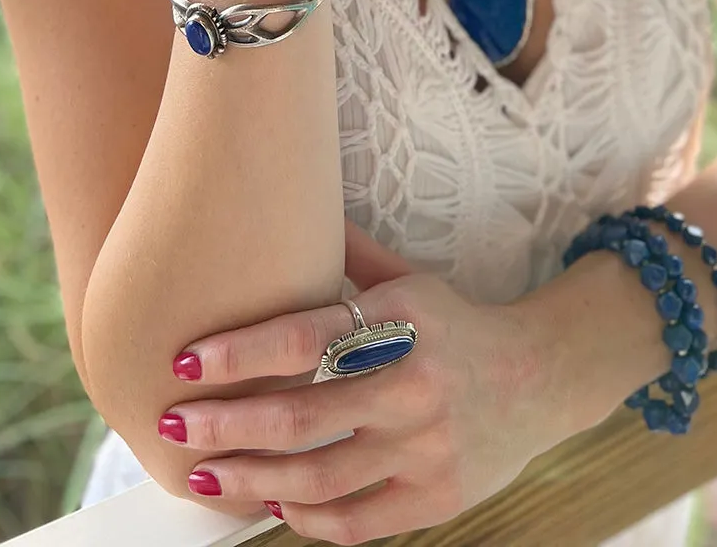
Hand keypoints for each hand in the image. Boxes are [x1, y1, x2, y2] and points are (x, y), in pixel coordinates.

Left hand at [161, 233, 553, 541]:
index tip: (183, 362)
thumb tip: (292, 201)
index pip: (304, 336)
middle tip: (174, 427)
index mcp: (401, 319)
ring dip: (253, 481)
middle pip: (301, 414)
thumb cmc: (456, 323)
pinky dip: (308, 518)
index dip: (238, 352)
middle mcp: (413, 383)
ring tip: (206, 477)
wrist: (542, 376)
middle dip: (227, 425)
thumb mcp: (410, 279)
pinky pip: (357, 521)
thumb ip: (351, 256)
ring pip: (320, 477)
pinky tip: (274, 503)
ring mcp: (427, 446)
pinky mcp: (437, 496)